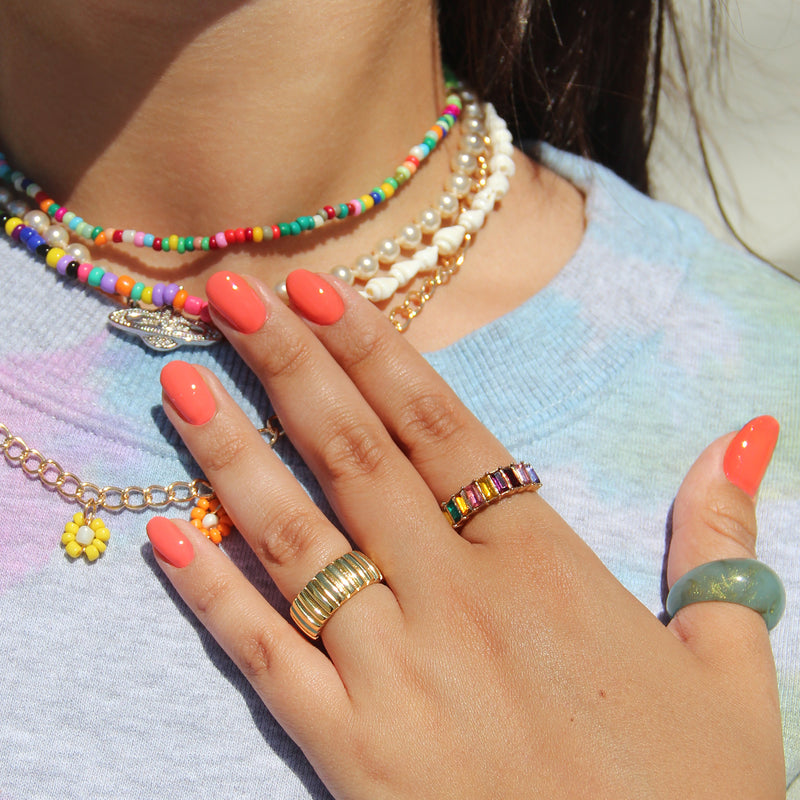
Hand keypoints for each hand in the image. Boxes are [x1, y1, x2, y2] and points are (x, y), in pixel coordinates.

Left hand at [148, 269, 783, 798]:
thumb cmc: (689, 795)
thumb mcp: (729, 662)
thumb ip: (718, 539)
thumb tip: (744, 436)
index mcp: (543, 566)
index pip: (439, 427)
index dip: (374, 349)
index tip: (319, 290)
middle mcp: (458, 603)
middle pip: (355, 455)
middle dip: (286, 366)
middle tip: (230, 296)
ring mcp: (398, 678)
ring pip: (296, 540)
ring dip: (230, 455)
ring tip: (178, 384)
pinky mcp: (354, 756)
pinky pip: (265, 659)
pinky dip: (209, 595)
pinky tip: (161, 536)